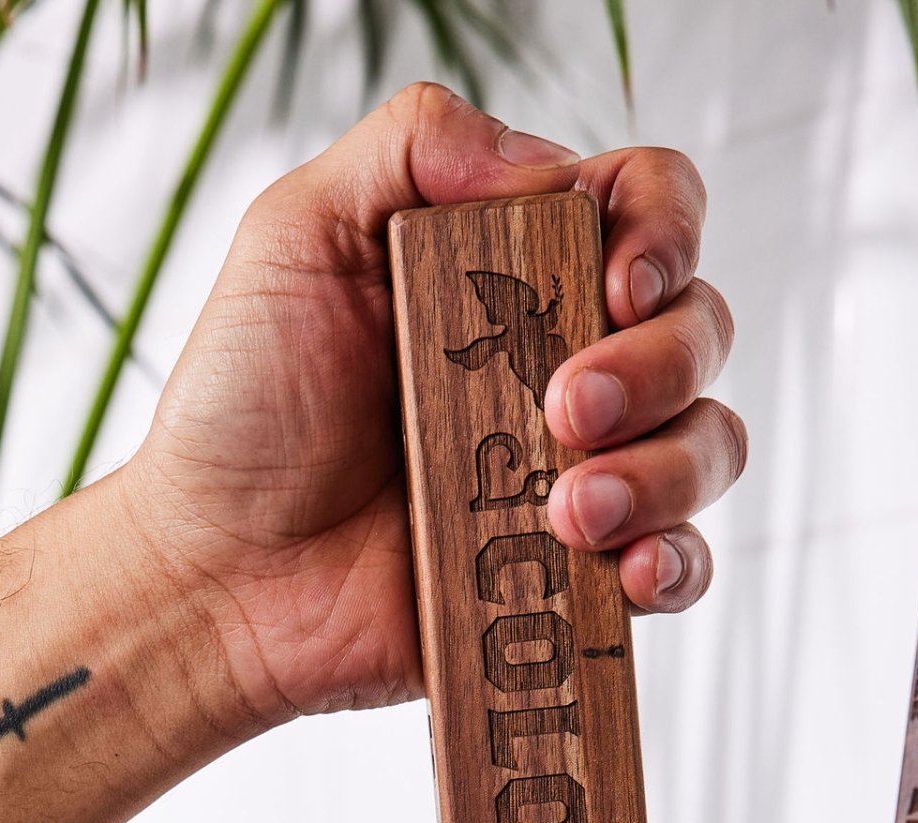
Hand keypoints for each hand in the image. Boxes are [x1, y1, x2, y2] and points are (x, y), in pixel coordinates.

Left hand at [119, 82, 742, 725]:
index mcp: (516, 270)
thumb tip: (540, 159)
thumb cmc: (241, 410)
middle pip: (699, 327)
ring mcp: (575, 474)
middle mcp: (564, 362)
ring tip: (568, 510)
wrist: (210, 574)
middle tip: (563, 408)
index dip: (667, 230)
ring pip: (708, 446)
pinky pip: (680, 570)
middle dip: (660, 362)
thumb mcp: (296, 234)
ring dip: (665, 471)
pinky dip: (675, 565)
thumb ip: (410, 146)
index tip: (618, 282)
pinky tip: (625, 573)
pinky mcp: (567, 582)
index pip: (649, 210)